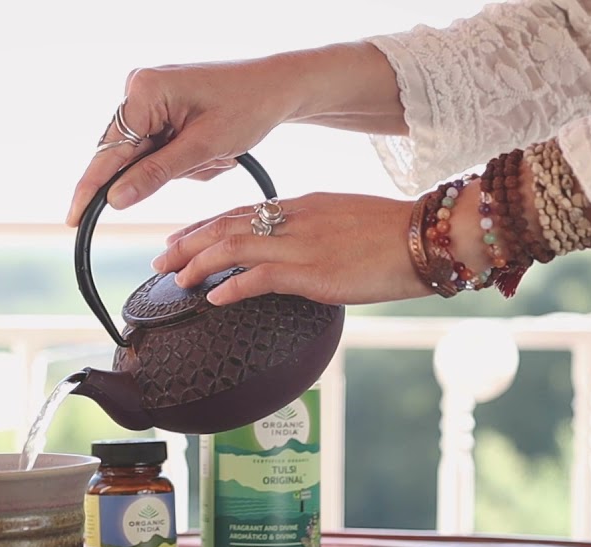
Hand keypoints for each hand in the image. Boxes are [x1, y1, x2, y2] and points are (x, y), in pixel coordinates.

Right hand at [65, 43, 405, 226]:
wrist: (278, 86)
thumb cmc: (248, 108)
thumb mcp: (203, 149)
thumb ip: (155, 175)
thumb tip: (114, 199)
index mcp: (144, 91)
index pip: (108, 152)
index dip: (91, 189)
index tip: (72, 220)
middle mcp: (138, 86)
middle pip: (128, 154)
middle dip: (167, 170)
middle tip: (211, 159)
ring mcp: (147, 93)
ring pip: (146, 155)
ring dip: (181, 165)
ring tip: (218, 151)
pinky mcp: (159, 101)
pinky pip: (158, 146)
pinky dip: (184, 156)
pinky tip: (212, 146)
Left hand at [150, 193, 431, 305]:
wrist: (430, 237)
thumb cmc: (395, 234)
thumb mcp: (346, 220)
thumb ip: (314, 231)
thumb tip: (295, 252)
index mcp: (302, 204)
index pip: (240, 210)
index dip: (204, 225)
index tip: (179, 238)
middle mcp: (295, 218)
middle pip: (226, 225)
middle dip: (188, 243)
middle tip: (161, 260)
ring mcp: (302, 244)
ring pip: (232, 246)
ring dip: (198, 263)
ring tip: (176, 280)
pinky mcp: (314, 271)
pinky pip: (260, 276)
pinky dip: (232, 286)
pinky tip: (214, 297)